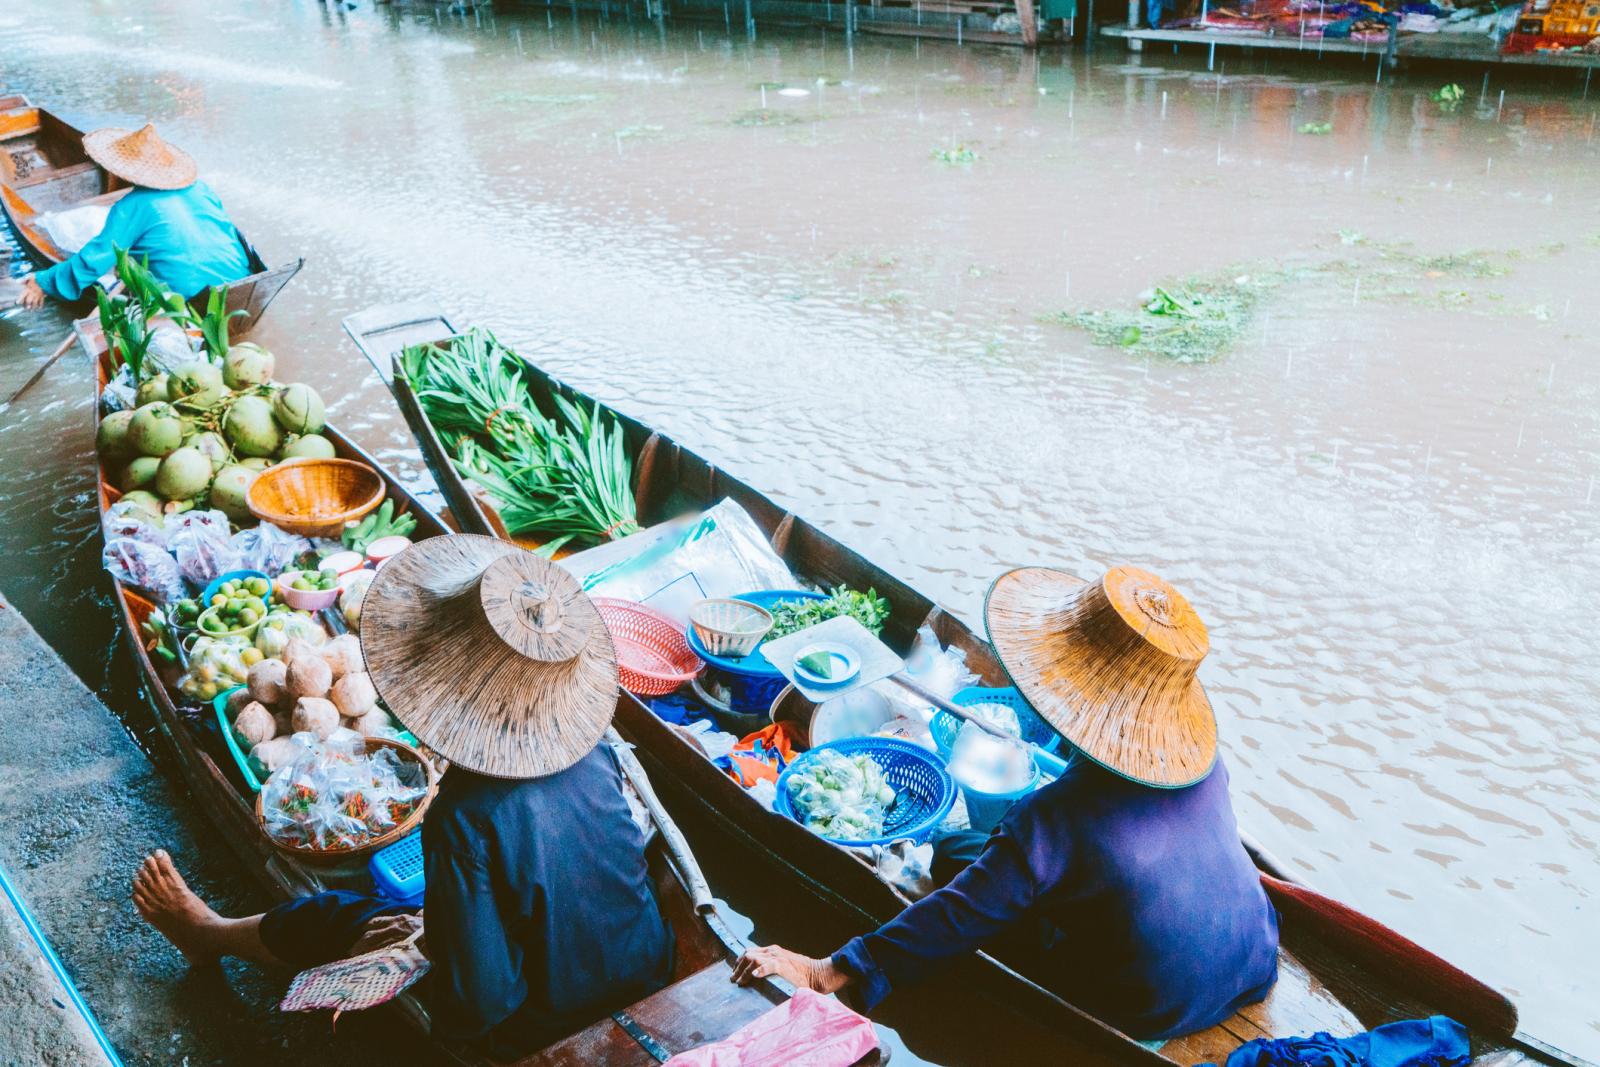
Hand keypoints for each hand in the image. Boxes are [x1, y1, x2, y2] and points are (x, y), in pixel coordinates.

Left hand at [19, 276, 45, 309]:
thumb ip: (23, 279)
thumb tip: (17, 281)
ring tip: (31, 311)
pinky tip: (40, 308)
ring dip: (33, 307)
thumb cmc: (38, 278)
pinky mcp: (43, 296)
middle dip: (27, 305)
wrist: (48, 280)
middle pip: (29, 301)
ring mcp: (38, 295)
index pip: (23, 295)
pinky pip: (42, 301)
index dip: (20, 299)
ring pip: (35, 303)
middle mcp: (33, 293)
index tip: (17, 303)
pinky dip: (41, 305)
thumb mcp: (29, 276)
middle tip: (25, 308)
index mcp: (28, 289)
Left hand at [350, 911, 426, 957]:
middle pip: (369, 935)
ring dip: (361, 952)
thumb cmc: (433, 930)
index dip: (368, 927)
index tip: (364, 932)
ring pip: (370, 946)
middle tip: (353, 950)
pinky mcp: (394, 954)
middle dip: (360, 942)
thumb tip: (421, 912)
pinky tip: (364, 963)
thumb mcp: (427, 920)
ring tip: (354, 958)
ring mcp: (392, 942)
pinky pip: (377, 956)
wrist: (438, 940)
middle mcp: (393, 929)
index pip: (377, 922)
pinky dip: (369, 959)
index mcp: (400, 920)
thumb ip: (422, 915)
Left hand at [730, 945, 848, 993]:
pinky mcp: (783, 965)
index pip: (750, 952)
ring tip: (739, 981)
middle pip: (747, 954)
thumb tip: (756, 978)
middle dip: (738, 967)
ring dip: (743, 971)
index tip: (735, 973)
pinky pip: (768, 965)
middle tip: (733, 980)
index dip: (740, 962)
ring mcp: (778, 957)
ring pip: (753, 958)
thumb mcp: (783, 968)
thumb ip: (771, 969)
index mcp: (772, 951)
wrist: (818, 974)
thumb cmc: (801, 975)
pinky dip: (759, 970)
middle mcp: (773, 952)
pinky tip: (754, 976)